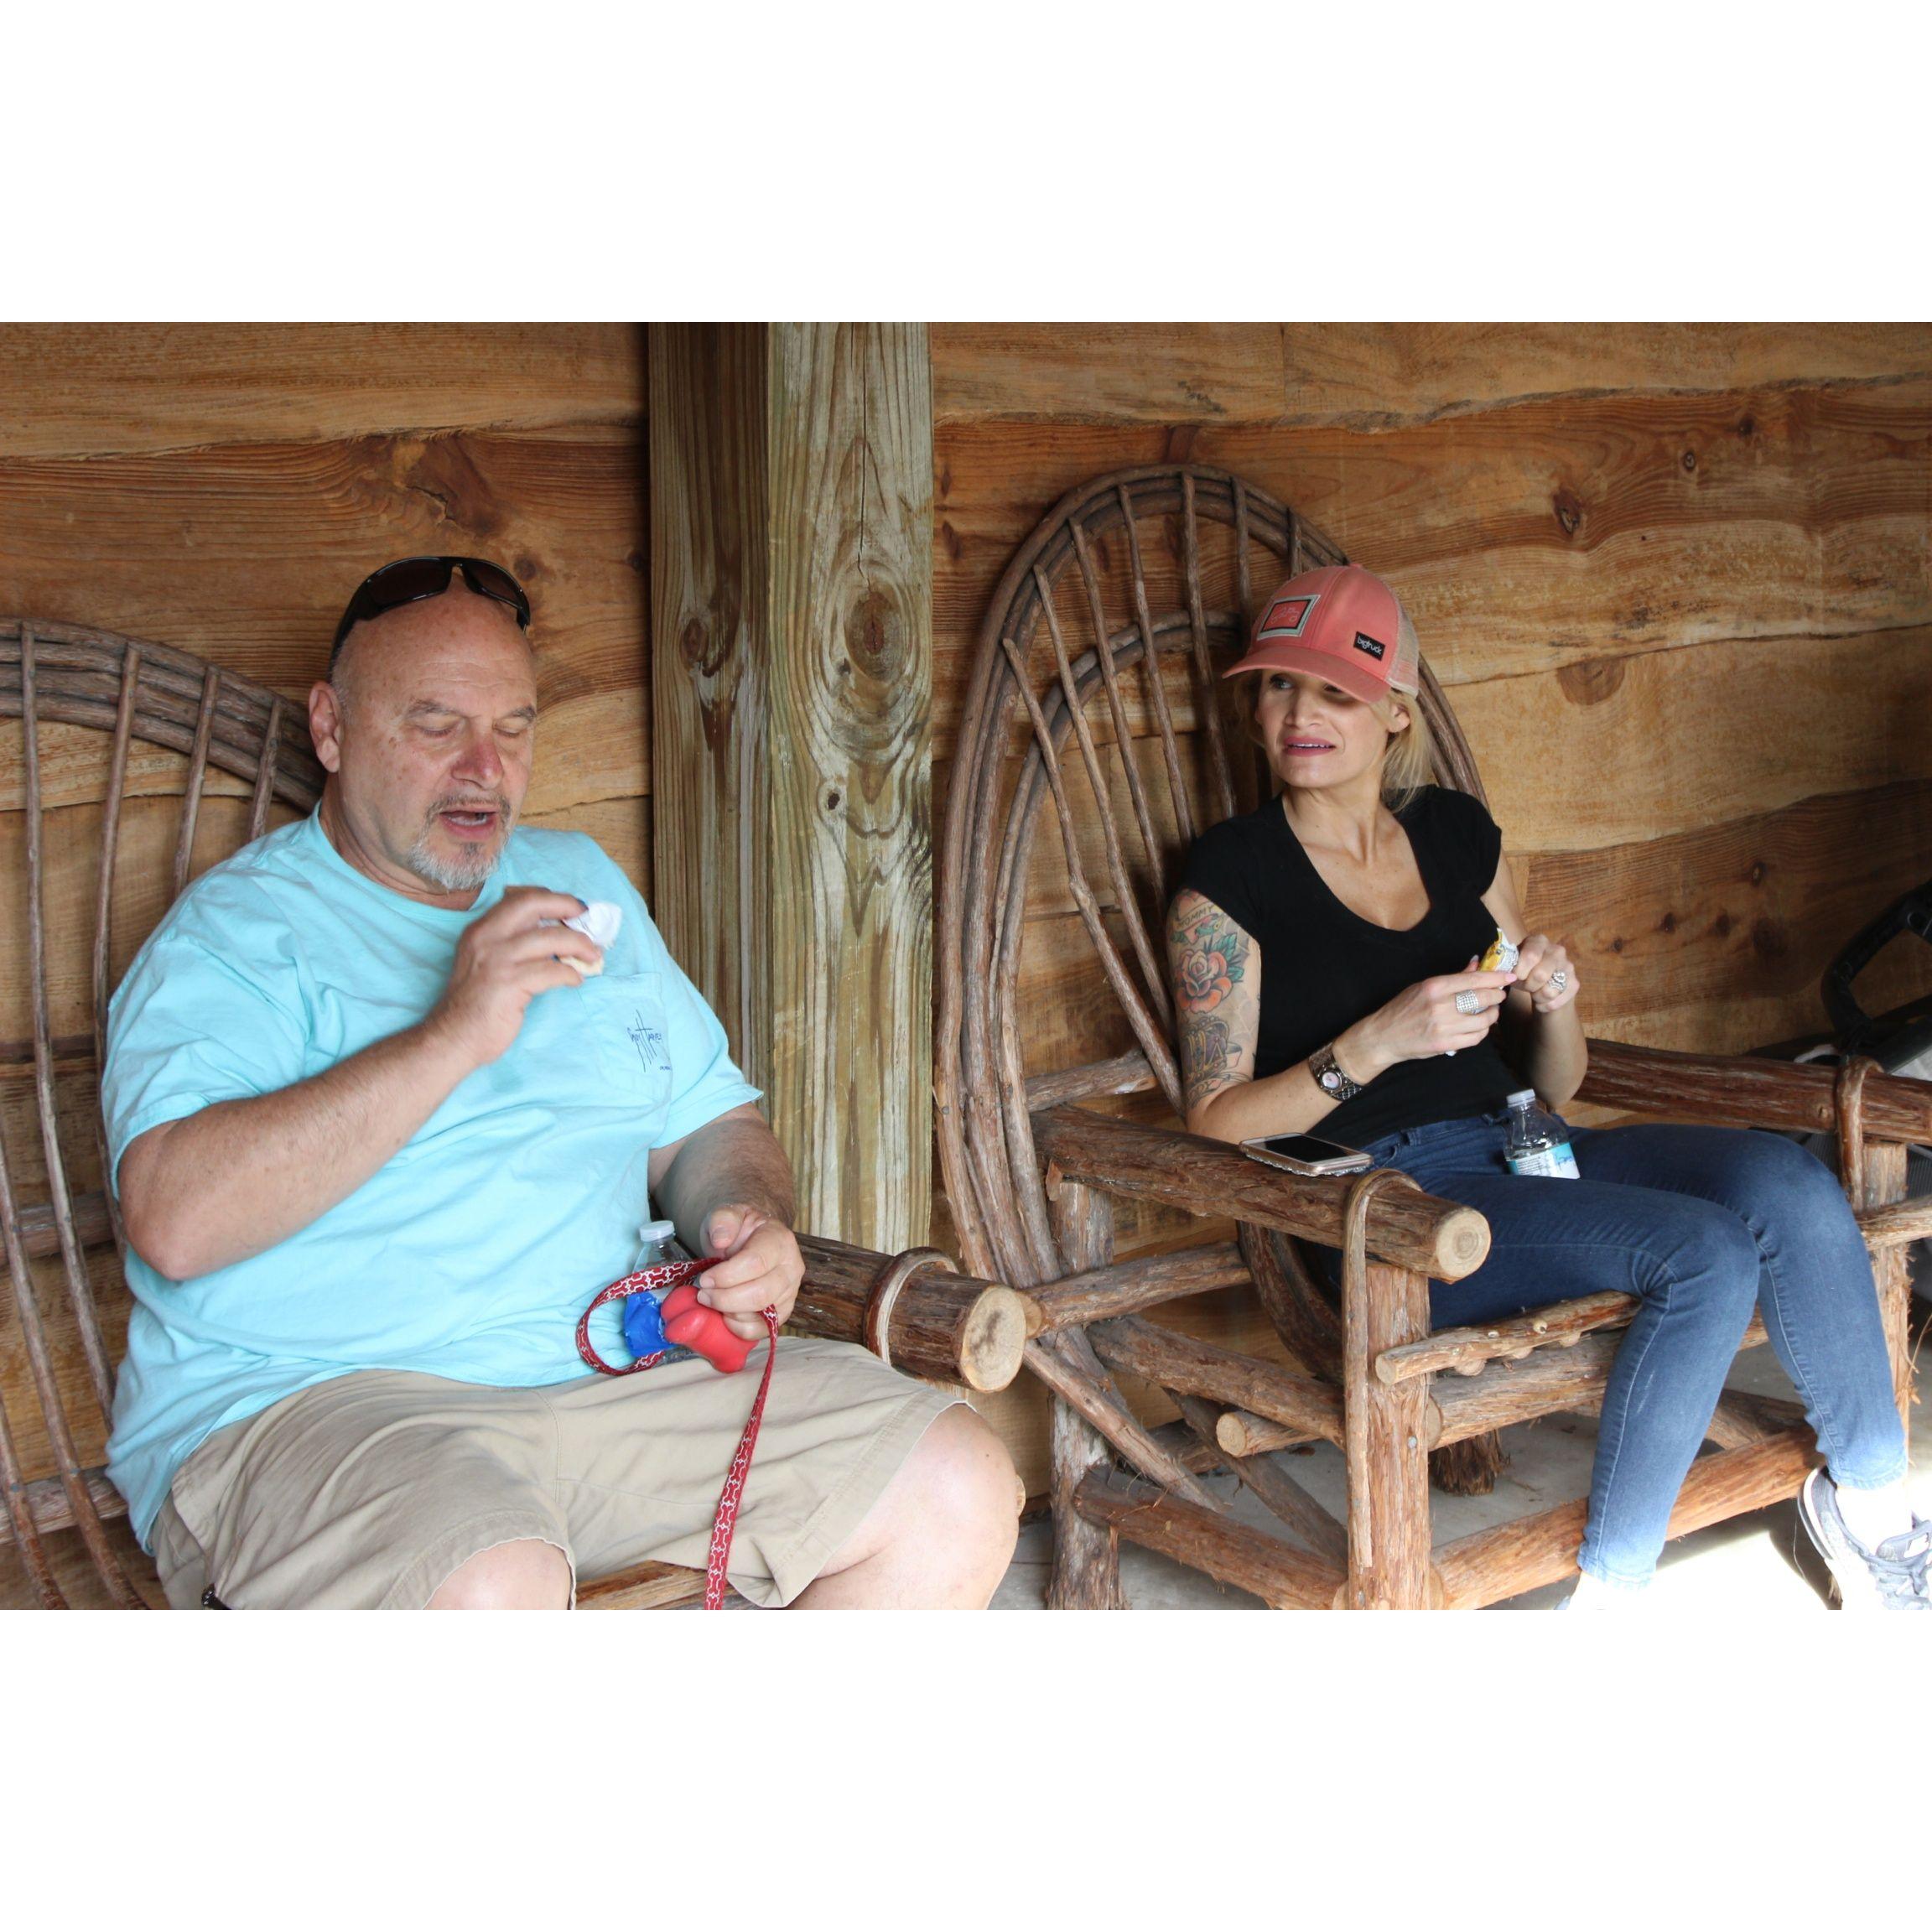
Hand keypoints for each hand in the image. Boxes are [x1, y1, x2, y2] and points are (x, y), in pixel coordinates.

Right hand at [427, 886, 601, 1067]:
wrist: (454, 1036)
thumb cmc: (475, 1002)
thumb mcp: (485, 961)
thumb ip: (512, 943)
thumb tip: (555, 932)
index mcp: (481, 930)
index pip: (519, 899)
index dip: (551, 898)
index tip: (572, 906)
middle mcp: (487, 938)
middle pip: (534, 905)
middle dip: (566, 906)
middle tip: (586, 916)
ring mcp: (498, 960)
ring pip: (551, 938)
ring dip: (579, 944)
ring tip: (592, 955)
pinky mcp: (510, 984)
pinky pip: (553, 971)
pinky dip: (570, 974)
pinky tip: (575, 980)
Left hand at [694, 1205, 803, 1340]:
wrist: (750, 1238)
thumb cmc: (738, 1228)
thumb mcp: (726, 1214)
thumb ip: (722, 1220)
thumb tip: (721, 1240)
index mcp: (780, 1240)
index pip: (755, 1263)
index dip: (726, 1275)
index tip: (704, 1278)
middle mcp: (792, 1268)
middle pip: (760, 1294)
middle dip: (725, 1298)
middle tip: (703, 1294)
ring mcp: (790, 1292)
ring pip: (762, 1315)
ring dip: (730, 1313)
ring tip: (712, 1301)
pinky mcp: (783, 1312)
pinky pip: (763, 1330)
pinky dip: (740, 1329)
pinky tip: (724, 1316)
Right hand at [1349, 959, 1516, 1069]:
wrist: (1383, 1037)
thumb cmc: (1402, 1009)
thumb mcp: (1423, 987)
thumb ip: (1453, 978)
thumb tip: (1476, 963)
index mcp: (1434, 987)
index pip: (1474, 979)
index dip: (1496, 977)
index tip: (1509, 976)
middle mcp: (1440, 1006)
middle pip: (1483, 998)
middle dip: (1497, 996)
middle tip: (1499, 995)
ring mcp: (1444, 1027)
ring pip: (1484, 1020)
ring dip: (1492, 1015)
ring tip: (1490, 1012)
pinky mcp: (1445, 1045)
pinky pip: (1475, 1038)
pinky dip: (1482, 1031)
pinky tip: (1479, 1027)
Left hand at [1512, 934, 1579, 1014]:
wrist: (1541, 986)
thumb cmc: (1523, 972)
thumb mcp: (1513, 967)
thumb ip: (1509, 967)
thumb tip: (1510, 975)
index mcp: (1539, 941)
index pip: (1531, 956)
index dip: (1520, 971)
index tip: (1517, 976)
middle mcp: (1557, 950)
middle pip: (1540, 975)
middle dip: (1529, 986)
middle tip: (1527, 986)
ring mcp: (1568, 966)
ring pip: (1549, 991)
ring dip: (1537, 997)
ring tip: (1535, 992)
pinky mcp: (1574, 983)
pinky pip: (1556, 1001)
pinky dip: (1545, 1006)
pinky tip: (1543, 1001)